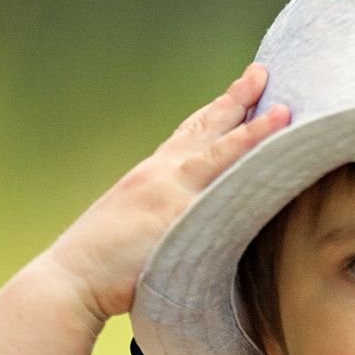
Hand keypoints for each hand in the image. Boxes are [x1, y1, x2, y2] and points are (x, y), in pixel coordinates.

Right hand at [42, 64, 289, 321]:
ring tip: (285, 112)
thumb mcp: (132, 227)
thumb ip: (159, 215)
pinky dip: (245, 171)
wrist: (69, 281)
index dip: (215, 110)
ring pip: (218, 153)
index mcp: (149, 177)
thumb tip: (183, 224)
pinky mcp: (174, 218)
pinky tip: (272, 162)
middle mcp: (159, 175)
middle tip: (261, 73)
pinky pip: (219, 191)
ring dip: (252, 131)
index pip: (188, 134)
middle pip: (205, 129)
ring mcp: (168, 194)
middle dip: (235, 99)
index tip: (239, 89)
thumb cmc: (99, 267)